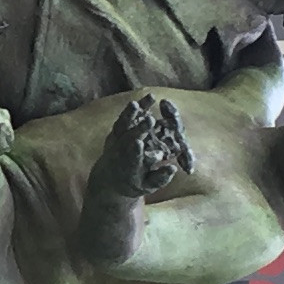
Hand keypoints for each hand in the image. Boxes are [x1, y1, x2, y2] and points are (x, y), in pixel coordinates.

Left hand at [89, 92, 191, 211]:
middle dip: (140, 129)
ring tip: (145, 102)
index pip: (131, 159)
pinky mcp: (120, 129)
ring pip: (125, 124)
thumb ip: (160, 178)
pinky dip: (138, 108)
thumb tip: (173, 168)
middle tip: (150, 120)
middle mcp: (121, 152)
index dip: (135, 152)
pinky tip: (151, 97)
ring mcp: (119, 139)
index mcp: (127, 167)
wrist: (110, 177)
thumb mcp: (146, 186)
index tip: (139, 144)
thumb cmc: (133, 183)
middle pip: (129, 138)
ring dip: (134, 113)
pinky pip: (128, 116)